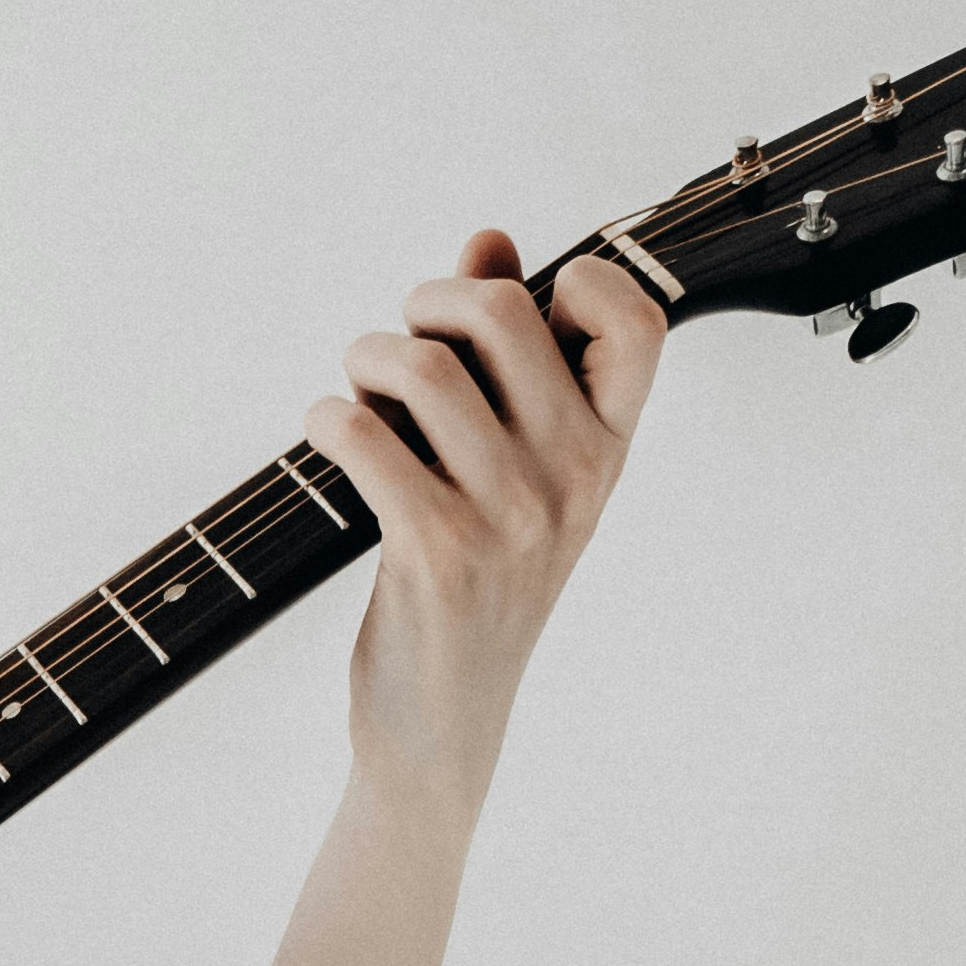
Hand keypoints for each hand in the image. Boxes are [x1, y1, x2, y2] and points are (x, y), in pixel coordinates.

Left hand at [309, 228, 664, 809]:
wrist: (445, 723)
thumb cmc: (478, 583)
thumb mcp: (520, 474)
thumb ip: (512, 357)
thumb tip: (489, 241)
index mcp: (609, 449)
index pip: (638, 319)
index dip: (576, 280)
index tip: (514, 305)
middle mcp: (575, 477)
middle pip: (500, 313)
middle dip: (427, 303)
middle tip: (397, 342)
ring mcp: (509, 517)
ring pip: (423, 368)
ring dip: (364, 357)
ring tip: (353, 389)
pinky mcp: (436, 553)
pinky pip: (366, 436)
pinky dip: (329, 417)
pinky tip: (326, 432)